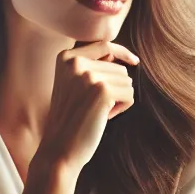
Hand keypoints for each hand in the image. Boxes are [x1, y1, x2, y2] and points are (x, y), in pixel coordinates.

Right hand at [35, 40, 138, 176]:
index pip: (103, 45)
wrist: (59, 148)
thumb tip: (122, 57)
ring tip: (97, 112)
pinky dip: (122, 108)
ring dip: (118, 98)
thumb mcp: (74, 85)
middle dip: (114, 89)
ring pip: (126, 81)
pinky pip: (129, 95)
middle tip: (93, 107)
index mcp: (66, 57)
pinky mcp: (102, 90)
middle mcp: (76, 62)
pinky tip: (103, 117)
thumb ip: (92, 67)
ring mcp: (89, 75)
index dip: (122, 53)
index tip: (135, 61)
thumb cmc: (70, 119)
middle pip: (119, 67)